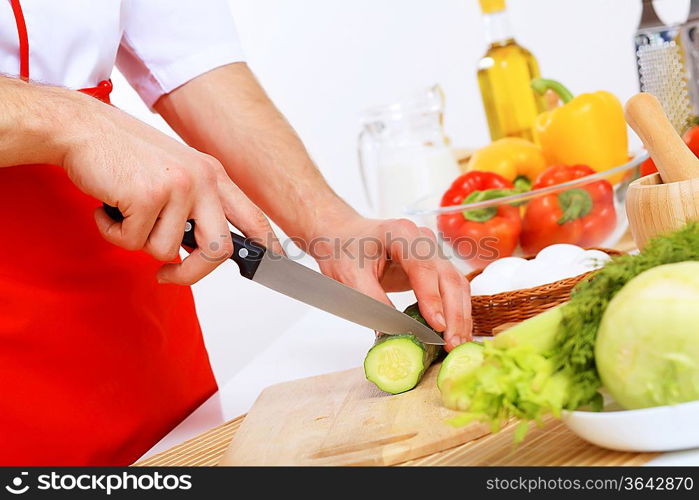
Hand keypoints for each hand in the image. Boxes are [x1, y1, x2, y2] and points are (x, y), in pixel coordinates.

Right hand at [60, 95, 280, 283]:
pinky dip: (113, 231)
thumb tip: (205, 249)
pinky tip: (109, 205)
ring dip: (136, 240)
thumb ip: (196, 205)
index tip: (270, 262)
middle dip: (191, 273)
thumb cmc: (124, 154)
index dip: (265, 244)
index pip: (252, 217)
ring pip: (166, 251)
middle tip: (167, 276)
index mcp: (213, 175)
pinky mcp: (147, 195)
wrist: (82, 128)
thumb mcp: (175, 172)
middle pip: (218, 250)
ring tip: (124, 209)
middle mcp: (203, 180)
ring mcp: (178, 187)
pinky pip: (132, 242)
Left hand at [306, 213, 471, 349]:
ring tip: (456, 345)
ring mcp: (432, 253)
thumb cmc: (344, 250)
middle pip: (447, 277)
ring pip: (456, 285)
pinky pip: (452, 290)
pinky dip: (456, 312)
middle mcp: (423, 239)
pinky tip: (455, 334)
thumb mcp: (349, 276)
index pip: (423, 266)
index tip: (436, 325)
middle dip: (453, 314)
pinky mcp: (434, 268)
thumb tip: (396, 332)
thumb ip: (373, 302)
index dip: (432, 297)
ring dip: (460, 316)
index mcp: (400, 233)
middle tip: (451, 344)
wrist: (343, 237)